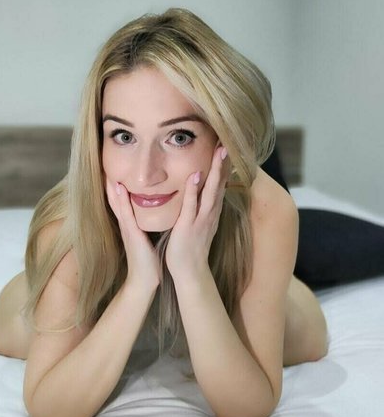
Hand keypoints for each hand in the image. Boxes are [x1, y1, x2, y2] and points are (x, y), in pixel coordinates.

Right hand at [105, 178, 160, 288]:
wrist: (144, 280)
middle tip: (104, 162)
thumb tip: (147, 215)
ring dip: (112, 186)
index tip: (113, 168)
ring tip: (108, 168)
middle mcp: (125, 223)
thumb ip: (143, 226)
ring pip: (117, 202)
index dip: (116, 184)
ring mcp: (127, 228)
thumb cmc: (148, 260)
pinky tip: (119, 189)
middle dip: (110, 181)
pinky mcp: (131, 234)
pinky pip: (126, 214)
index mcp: (129, 224)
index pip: (121, 200)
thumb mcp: (144, 238)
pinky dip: (122, 201)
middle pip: (115, 198)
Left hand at [165, 146, 227, 279]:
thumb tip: (198, 194)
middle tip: (227, 144)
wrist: (189, 272)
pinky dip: (194, 190)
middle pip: (220, 184)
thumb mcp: (198, 224)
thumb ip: (199, 209)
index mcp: (210, 212)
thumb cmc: (189, 248)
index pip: (219, 185)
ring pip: (211, 192)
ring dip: (215, 172)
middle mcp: (209, 214)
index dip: (223, 167)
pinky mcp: (188, 227)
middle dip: (223, 164)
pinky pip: (192, 206)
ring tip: (219, 152)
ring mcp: (201, 220)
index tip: (224, 148)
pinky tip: (195, 175)